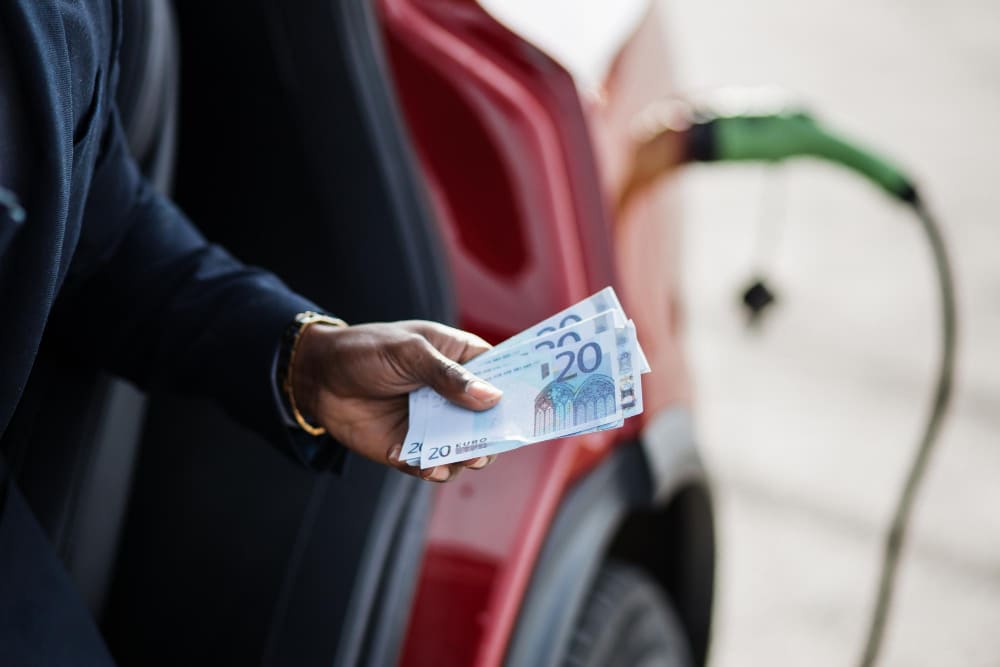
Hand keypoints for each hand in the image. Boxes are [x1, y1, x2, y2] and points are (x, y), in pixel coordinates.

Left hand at [290, 320, 501, 481]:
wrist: (316, 377)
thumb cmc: (366, 351)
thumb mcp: (409, 352)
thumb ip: (448, 375)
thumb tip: (492, 397)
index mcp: (461, 361)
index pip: (502, 376)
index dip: (519, 392)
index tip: (534, 407)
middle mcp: (454, 396)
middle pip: (490, 421)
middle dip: (495, 436)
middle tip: (488, 446)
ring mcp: (434, 424)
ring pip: (465, 449)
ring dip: (464, 458)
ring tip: (457, 460)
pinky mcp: (411, 449)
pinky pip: (431, 466)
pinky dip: (429, 469)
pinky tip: (419, 464)